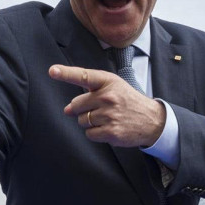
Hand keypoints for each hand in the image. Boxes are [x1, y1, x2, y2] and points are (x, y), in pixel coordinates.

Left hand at [49, 64, 165, 147]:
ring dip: (89, 122)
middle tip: (99, 110)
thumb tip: (68, 109)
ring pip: (82, 121)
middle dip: (82, 109)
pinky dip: (95, 133)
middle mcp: (108, 97)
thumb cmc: (128, 101)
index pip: (84, 76)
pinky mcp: (111, 132)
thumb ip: (89, 93)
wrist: (152, 120)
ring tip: (107, 118)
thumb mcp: (114, 87)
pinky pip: (89, 134)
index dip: (66, 73)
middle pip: (76, 105)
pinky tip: (108, 128)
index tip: (52, 71)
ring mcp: (109, 115)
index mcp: (108, 82)